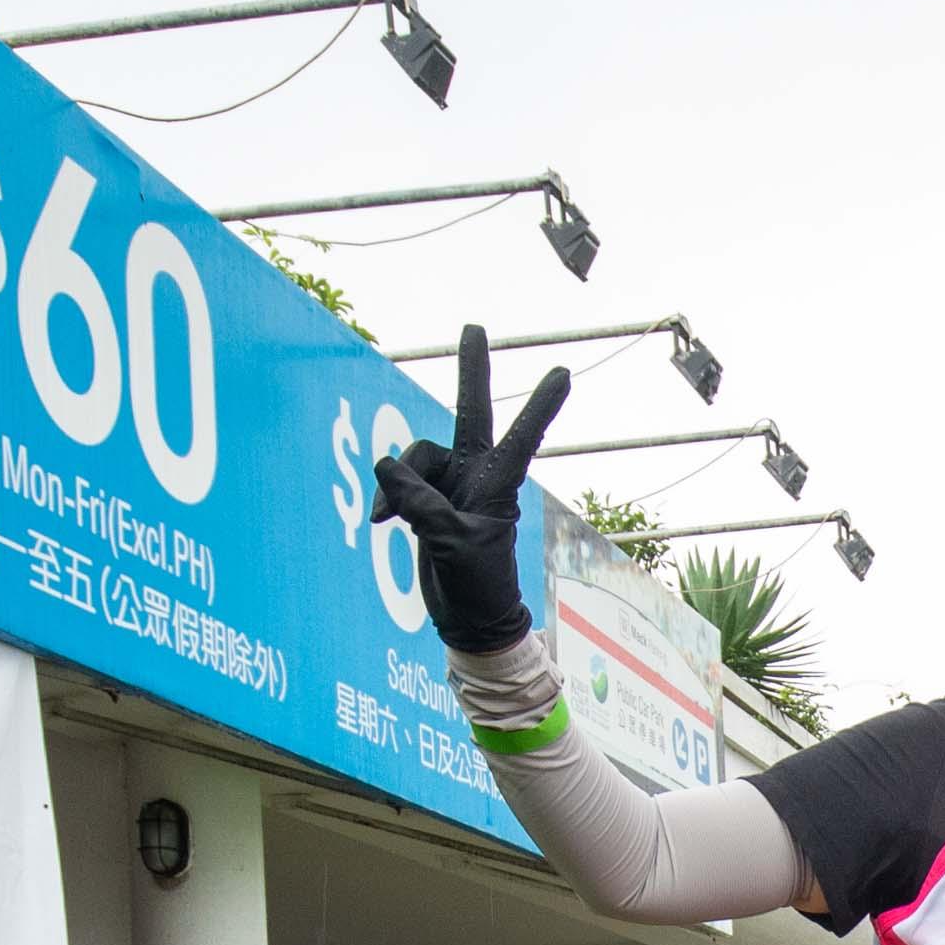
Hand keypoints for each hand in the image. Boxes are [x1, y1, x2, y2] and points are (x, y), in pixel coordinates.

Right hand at [368, 324, 569, 656]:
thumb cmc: (478, 585)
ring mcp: (450, 484)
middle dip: (470, 371)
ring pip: (415, 456)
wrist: (468, 617)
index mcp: (499, 484)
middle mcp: (476, 475)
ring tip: (387, 519)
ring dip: (397, 483)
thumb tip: (385, 465)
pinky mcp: (426, 498)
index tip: (565, 373)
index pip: (522, 435)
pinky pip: (399, 481)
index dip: (541, 404)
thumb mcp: (451, 544)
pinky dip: (387, 497)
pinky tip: (380, 521)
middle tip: (474, 327)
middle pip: (470, 412)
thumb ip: (420, 503)